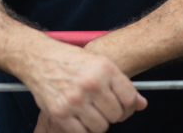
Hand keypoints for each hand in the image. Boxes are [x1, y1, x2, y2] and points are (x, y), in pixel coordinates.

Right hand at [24, 41, 146, 132]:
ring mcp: (76, 99)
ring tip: (90, 111)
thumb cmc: (71, 60)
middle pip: (116, 115)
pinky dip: (83, 130)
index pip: (130, 99)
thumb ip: (121, 84)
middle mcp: (92, 83)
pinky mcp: (60, 113)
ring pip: (101, 127)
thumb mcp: (99, 63)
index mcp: (105, 68)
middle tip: (102, 108)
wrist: (39, 58)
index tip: (123, 108)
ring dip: (97, 123)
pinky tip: (79, 118)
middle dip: (112, 115)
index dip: (129, 107)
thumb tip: (142, 104)